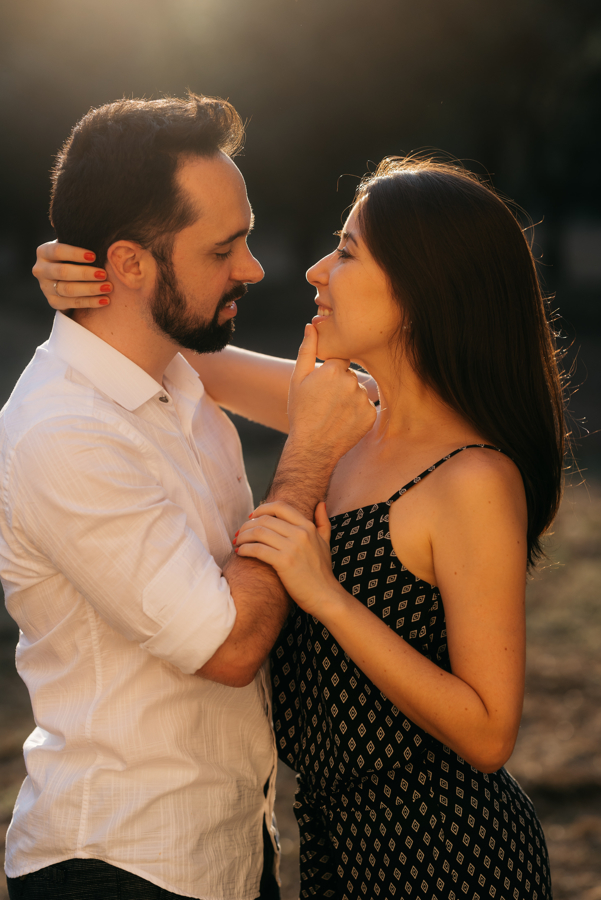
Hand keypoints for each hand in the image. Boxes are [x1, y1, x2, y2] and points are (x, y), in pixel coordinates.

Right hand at [32, 241, 112, 308]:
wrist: (65, 279)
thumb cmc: (74, 258)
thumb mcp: (72, 246)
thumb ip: (78, 239)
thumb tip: (96, 232)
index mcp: (44, 252)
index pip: (57, 251)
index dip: (75, 253)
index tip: (93, 256)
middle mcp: (40, 270)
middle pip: (63, 272)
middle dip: (85, 273)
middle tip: (104, 274)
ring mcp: (45, 287)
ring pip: (68, 290)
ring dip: (90, 289)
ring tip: (108, 287)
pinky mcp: (53, 302)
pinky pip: (73, 304)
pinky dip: (90, 302)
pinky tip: (105, 300)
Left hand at [234, 500, 344, 616]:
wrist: (325, 596)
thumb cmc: (322, 571)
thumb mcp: (325, 542)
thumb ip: (323, 522)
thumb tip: (320, 503)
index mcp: (308, 527)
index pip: (280, 507)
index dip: (262, 508)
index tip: (252, 516)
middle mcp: (300, 534)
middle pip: (265, 519)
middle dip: (248, 524)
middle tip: (240, 532)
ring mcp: (292, 548)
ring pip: (259, 532)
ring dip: (243, 536)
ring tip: (238, 542)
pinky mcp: (284, 562)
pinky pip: (257, 549)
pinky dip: (245, 549)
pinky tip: (240, 552)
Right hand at [287, 324, 375, 464]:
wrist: (312, 447)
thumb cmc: (301, 412)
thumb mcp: (298, 380)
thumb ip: (307, 351)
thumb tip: (311, 326)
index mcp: (333, 369)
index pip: (339, 360)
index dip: (330, 372)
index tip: (322, 386)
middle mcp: (352, 381)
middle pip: (350, 375)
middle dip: (340, 385)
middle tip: (325, 403)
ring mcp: (363, 398)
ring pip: (359, 391)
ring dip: (350, 398)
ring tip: (334, 413)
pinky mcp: (371, 414)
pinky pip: (367, 406)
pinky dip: (357, 413)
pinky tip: (344, 421)